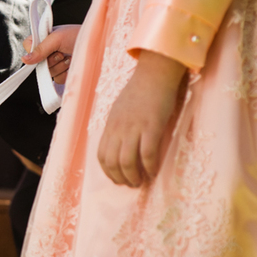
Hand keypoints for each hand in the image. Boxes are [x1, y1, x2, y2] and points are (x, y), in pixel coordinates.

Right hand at [23, 24, 80, 82]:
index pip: (28, 46)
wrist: (98, 46)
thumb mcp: (58, 38)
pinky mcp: (63, 74)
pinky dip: (65, 74)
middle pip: (37, 63)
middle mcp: (47, 51)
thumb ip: (41, 48)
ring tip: (69, 57)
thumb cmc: (80, 35)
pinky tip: (72, 65)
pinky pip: (57, 79)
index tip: (45, 50)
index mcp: (44, 38)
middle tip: (61, 52)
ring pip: (47, 73)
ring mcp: (55, 63)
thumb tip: (25, 59)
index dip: (33, 51)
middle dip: (51, 59)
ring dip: (60, 66)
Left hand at [97, 50, 185, 186]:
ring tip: (141, 182)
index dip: (108, 172)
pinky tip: (154, 171)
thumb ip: (119, 127)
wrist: (155, 72)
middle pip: (112, 163)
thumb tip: (120, 145)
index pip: (102, 155)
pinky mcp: (151, 126)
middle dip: (120, 178)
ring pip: (127, 162)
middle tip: (131, 184)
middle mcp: (118, 129)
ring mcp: (134, 128)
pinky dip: (149, 167)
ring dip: (133, 177)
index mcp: (110, 125)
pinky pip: (147, 154)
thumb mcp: (120, 109)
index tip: (118, 178)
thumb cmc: (140, 90)